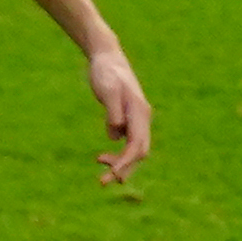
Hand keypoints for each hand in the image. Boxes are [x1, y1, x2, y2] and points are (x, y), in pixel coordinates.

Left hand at [87, 48, 152, 182]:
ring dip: (119, 163)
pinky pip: (127, 144)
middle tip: (102, 182)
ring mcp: (136, 120)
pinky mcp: (128, 120)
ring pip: (133, 150)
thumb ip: (112, 112)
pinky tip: (101, 157)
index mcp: (139, 112)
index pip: (137, 145)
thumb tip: (116, 135)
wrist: (107, 58)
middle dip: (123, 169)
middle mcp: (142, 118)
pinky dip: (117, 154)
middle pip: (138, 152)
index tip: (112, 175)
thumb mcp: (107, 91)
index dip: (126, 163)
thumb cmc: (106, 72)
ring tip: (99, 167)